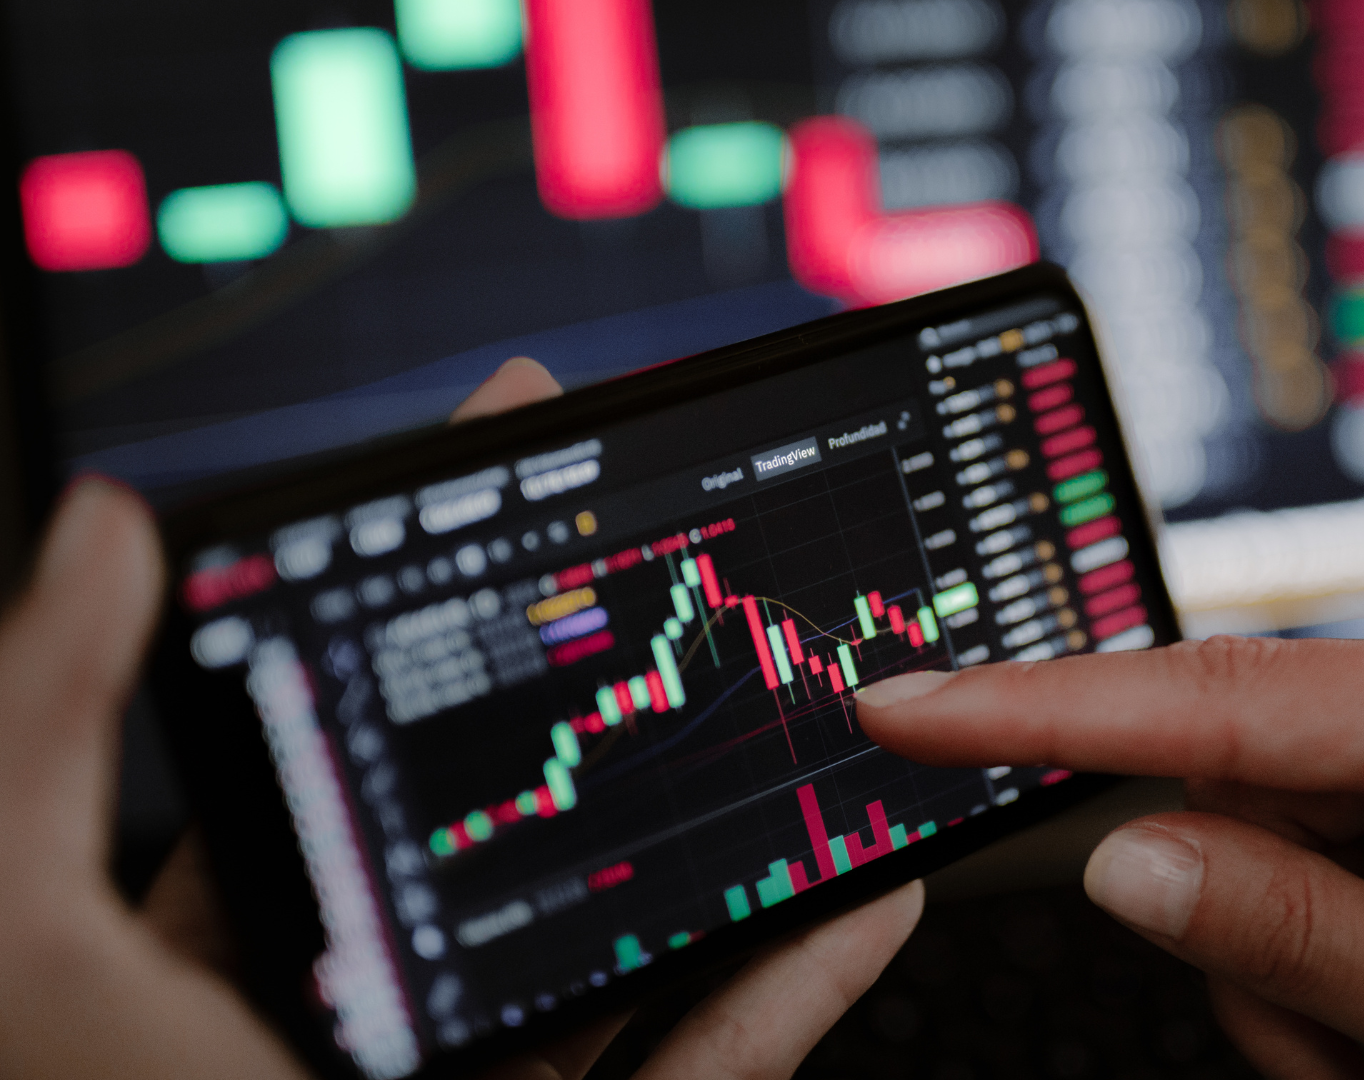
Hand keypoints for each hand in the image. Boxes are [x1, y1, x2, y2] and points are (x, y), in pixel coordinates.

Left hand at [0, 357, 920, 1079]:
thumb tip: (110, 526)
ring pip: (644, 932)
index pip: (351, 719)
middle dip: (607, 653)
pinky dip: (803, 987)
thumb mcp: (25, 939)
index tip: (507, 456)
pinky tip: (872, 898)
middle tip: (676, 523)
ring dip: (738, 818)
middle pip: (521, 796)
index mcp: (251, 940)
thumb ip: (45, 729)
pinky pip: (715, 1066)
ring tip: (808, 699)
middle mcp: (379, 1009)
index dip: (436, 576)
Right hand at [858, 576, 1363, 1077]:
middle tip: (1325, 1041)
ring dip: (1302, 924)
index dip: (1049, 708)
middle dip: (1255, 919)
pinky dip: (1342, 886)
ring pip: (1284, 791)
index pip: (1230, 699)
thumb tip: (1123, 858)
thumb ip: (1297, 941)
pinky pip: (1340, 781)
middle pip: (1249, 768)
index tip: (911, 698)